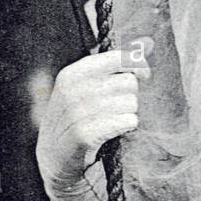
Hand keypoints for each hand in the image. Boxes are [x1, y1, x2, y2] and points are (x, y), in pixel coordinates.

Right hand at [36, 49, 149, 187]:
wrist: (52, 158)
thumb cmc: (75, 116)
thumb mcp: (85, 86)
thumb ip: (116, 63)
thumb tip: (148, 43)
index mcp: (73, 73)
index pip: (118, 58)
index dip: (138, 65)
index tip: (144, 74)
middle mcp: (75, 89)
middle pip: (129, 82)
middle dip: (130, 95)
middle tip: (115, 107)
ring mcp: (79, 112)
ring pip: (131, 103)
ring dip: (127, 113)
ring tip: (110, 120)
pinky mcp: (87, 134)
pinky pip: (128, 121)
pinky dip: (126, 126)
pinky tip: (112, 131)